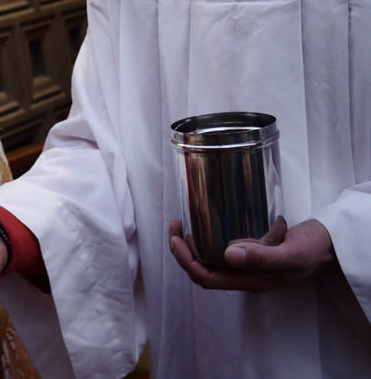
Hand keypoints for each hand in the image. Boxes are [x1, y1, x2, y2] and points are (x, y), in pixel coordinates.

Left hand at [169, 217, 334, 291]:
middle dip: (183, 252)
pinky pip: (222, 252)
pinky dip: (207, 240)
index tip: (175, 238)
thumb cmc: (314, 248)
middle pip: (204, 271)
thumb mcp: (291, 252)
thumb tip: (228, 255)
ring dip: (192, 246)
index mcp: (252, 280)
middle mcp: (246, 276)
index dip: (186, 261)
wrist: (331, 245)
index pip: (207, 278)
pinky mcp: (252, 253)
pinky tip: (206, 225)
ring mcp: (249, 266)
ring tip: (183, 225)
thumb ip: (264, 256)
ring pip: (210, 262)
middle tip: (175, 227)